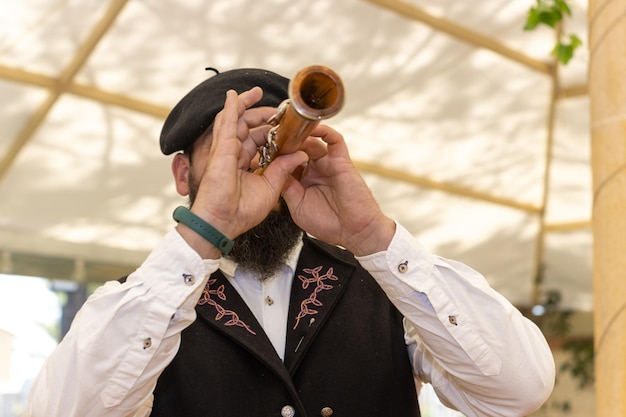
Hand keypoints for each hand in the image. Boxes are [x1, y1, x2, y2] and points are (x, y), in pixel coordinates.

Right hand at [182, 88, 308, 255]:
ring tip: (257, 91)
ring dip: (245, 105)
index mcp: (245, 165)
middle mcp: (235, 155)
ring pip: (235, 121)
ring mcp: (226, 151)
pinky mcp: (220, 150)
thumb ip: (283, 168)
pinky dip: (229, 108)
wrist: (223, 222)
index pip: (260, 141)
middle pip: (248, 128)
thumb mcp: (271, 187)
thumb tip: (300, 153)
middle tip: (277, 109)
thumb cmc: (242, 211)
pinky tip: (234, 95)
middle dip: (262, 115)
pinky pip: (224, 124)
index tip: (285, 126)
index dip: (271, 131)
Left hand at [281, 124, 395, 255]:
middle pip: (298, 148)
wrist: (354, 232)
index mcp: (303, 181)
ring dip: (301, 135)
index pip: (286, 161)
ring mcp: (328, 164)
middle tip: (273, 134)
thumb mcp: (297, 206)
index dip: (275, 155)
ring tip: (289, 131)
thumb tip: (273, 170)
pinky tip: (312, 128)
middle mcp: (315, 170)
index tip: (261, 149)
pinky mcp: (342, 161)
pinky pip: (335, 140)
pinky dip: (324, 131)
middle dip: (286, 141)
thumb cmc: (328, 224)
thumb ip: (286, 187)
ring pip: (313, 141)